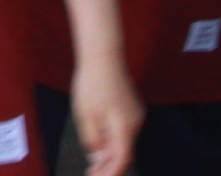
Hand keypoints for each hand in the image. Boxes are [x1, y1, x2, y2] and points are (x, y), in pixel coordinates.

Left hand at [71, 55, 143, 175]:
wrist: (103, 56)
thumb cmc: (91, 84)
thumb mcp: (85, 115)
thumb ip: (92, 139)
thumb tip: (97, 156)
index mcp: (124, 127)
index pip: (122, 159)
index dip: (110, 172)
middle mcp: (135, 123)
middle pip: (124, 151)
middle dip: (108, 165)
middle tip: (91, 173)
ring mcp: (135, 115)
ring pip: (124, 141)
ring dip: (110, 153)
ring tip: (93, 163)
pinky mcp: (132, 108)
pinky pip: (123, 130)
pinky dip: (113, 139)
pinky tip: (100, 143)